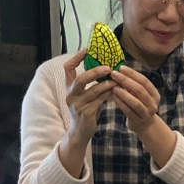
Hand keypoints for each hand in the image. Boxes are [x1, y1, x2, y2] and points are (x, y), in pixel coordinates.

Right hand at [57, 48, 113, 174]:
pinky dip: (108, 94)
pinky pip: (99, 101)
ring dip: (106, 84)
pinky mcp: (86, 113)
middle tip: (108, 68)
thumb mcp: (84, 96)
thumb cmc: (85, 110)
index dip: (76, 58)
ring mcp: (78, 105)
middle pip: (80, 79)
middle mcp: (71, 95)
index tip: (87, 50)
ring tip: (115, 80)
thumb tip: (105, 68)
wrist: (80, 132)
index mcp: (68, 88)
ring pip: (93, 90)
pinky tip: (114, 91)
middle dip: (95, 72)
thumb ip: (90, 85)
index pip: (67, 69)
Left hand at [109, 64, 161, 131]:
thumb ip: (133, 84)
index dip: (132, 73)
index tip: (121, 68)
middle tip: (114, 74)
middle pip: (139, 90)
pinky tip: (113, 96)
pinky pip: (128, 111)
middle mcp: (153, 103)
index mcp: (154, 94)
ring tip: (113, 86)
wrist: (145, 125)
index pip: (144, 81)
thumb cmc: (140, 106)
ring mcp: (146, 113)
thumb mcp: (140, 95)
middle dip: (126, 81)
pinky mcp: (138, 121)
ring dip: (123, 93)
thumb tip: (120, 70)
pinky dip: (120, 103)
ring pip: (135, 102)